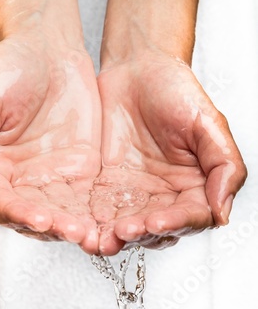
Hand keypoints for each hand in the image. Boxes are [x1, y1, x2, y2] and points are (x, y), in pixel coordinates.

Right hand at [0, 36, 101, 253]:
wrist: (50, 49)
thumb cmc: (10, 69)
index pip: (0, 205)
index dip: (17, 215)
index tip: (38, 218)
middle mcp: (22, 181)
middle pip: (34, 217)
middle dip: (53, 227)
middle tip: (72, 231)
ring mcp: (53, 179)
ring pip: (62, 214)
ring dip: (75, 227)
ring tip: (91, 233)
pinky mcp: (81, 173)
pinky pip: (88, 200)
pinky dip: (96, 213)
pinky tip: (107, 220)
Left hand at [91, 51, 246, 254]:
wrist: (136, 69)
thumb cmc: (176, 91)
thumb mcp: (208, 124)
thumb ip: (223, 167)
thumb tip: (223, 213)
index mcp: (195, 187)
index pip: (190, 218)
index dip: (175, 224)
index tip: (157, 222)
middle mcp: (165, 197)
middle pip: (156, 230)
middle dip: (141, 234)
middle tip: (125, 230)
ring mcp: (134, 195)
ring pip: (127, 228)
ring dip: (115, 237)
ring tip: (101, 239)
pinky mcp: (106, 189)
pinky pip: (100, 212)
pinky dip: (92, 224)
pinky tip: (84, 228)